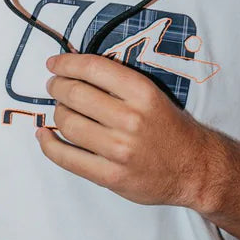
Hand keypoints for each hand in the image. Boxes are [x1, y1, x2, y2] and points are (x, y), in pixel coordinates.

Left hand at [35, 51, 214, 207]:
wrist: (195, 168)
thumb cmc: (169, 128)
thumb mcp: (152, 95)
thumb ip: (117, 83)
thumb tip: (74, 71)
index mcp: (142, 92)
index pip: (94, 68)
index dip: (67, 63)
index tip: (54, 63)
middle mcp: (130, 119)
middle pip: (76, 94)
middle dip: (57, 86)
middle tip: (54, 86)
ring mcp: (119, 150)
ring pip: (69, 123)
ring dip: (57, 113)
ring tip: (60, 110)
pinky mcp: (111, 176)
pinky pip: (67, 158)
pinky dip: (49, 144)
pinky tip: (45, 135)